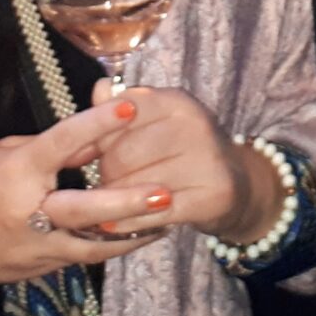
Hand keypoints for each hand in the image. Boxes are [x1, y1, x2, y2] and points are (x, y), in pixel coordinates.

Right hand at [0, 99, 166, 284]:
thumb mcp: (2, 154)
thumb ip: (50, 151)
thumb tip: (93, 142)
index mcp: (16, 173)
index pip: (61, 142)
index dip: (96, 123)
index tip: (128, 106)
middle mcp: (26, 212)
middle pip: (85, 209)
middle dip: (127, 202)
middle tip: (165, 191)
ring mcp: (32, 247)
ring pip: (92, 245)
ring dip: (132, 234)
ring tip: (168, 218)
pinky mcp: (35, 269)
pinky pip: (78, 257)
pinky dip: (107, 246)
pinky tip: (135, 236)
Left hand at [86, 84, 280, 245]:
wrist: (235, 186)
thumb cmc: (179, 153)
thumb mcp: (152, 124)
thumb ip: (120, 111)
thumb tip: (99, 90)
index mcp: (176, 101)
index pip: (119, 114)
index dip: (95, 138)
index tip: (80, 155)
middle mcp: (195, 124)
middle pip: (122, 156)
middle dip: (104, 174)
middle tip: (104, 184)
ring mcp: (208, 160)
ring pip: (135, 188)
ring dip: (113, 203)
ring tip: (110, 204)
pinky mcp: (215, 195)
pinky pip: (155, 214)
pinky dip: (129, 223)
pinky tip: (114, 225)